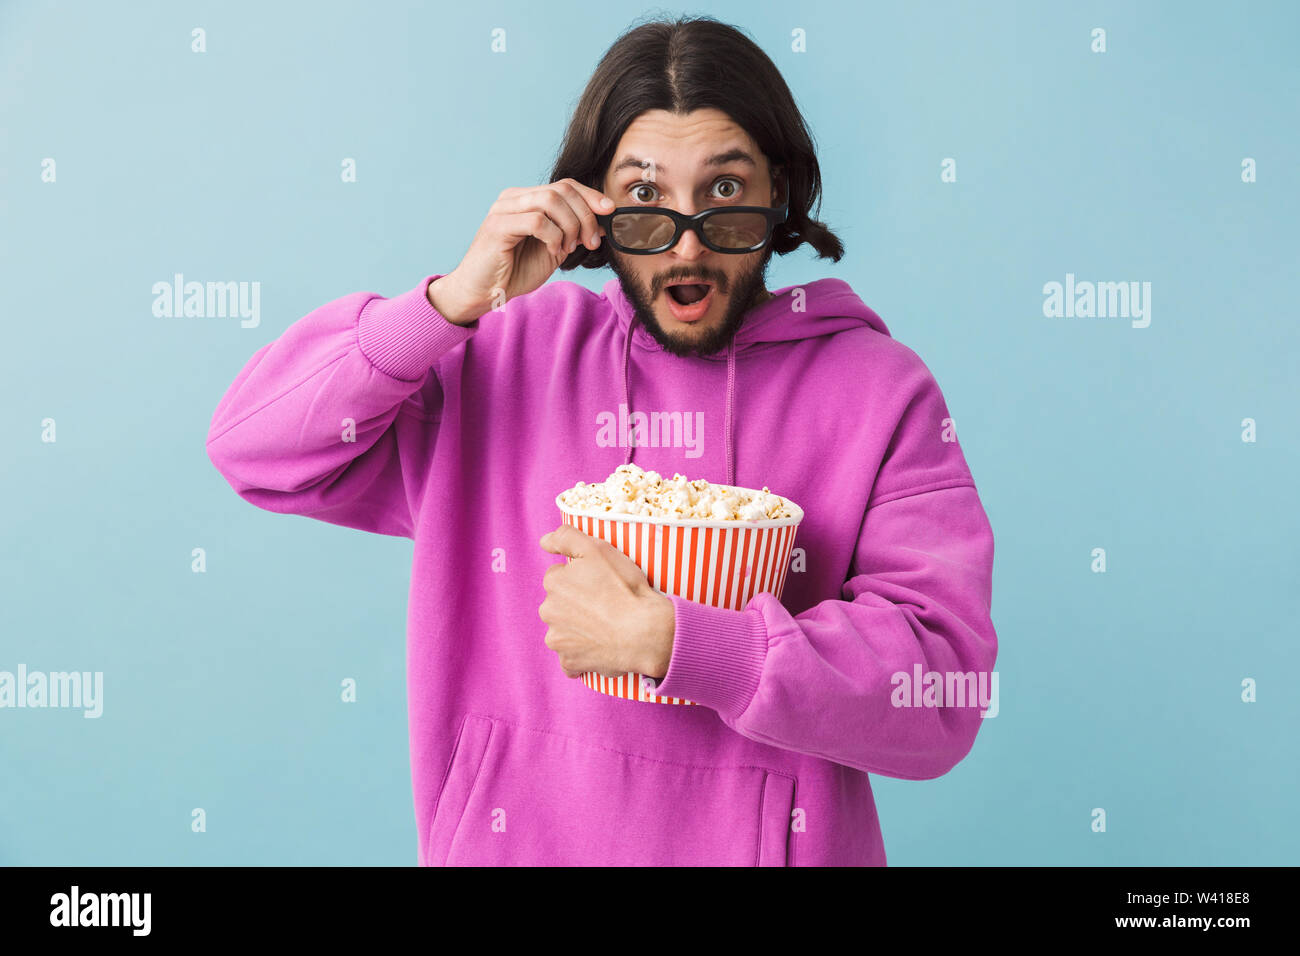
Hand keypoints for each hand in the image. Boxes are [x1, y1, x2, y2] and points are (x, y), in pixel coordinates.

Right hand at [430, 178, 614, 324]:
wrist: (482, 293)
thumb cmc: (514, 272)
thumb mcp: (553, 249)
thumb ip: (574, 232)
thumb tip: (603, 220)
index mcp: (526, 199)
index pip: (565, 185)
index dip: (591, 196)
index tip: (609, 212)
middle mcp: (513, 198)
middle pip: (562, 190)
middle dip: (585, 215)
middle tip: (590, 241)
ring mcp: (503, 209)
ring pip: (551, 201)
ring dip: (570, 226)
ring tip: (569, 248)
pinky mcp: (498, 226)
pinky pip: (536, 220)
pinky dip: (553, 236)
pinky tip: (554, 250)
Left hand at [538, 524, 674, 679]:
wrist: (644, 632)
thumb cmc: (624, 589)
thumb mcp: (598, 550)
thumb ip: (567, 538)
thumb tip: (544, 541)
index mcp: (554, 582)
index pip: (559, 576)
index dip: (581, 579)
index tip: (599, 584)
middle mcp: (548, 611)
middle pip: (559, 604)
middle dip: (576, 604)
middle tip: (605, 605)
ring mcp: (557, 639)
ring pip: (563, 630)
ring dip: (578, 629)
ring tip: (605, 627)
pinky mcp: (569, 662)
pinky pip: (570, 659)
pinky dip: (582, 655)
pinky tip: (601, 647)